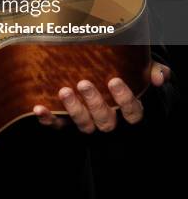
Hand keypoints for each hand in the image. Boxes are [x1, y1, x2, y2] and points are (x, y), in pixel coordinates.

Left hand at [33, 60, 170, 133]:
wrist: (109, 87)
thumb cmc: (129, 78)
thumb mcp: (143, 73)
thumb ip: (154, 72)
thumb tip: (159, 76)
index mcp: (128, 111)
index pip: (132, 112)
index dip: (124, 99)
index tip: (114, 81)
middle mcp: (109, 120)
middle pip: (105, 120)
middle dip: (94, 103)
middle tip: (84, 83)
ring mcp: (88, 123)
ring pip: (83, 125)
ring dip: (73, 109)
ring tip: (64, 90)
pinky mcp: (68, 123)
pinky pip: (58, 126)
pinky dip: (48, 119)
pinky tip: (38, 107)